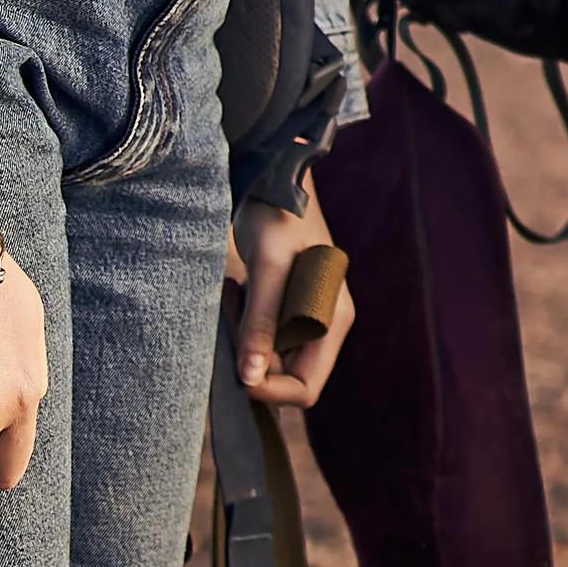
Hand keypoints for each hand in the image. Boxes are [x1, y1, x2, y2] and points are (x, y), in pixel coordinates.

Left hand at [233, 186, 352, 412]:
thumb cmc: (279, 216)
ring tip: (236, 293)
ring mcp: (307, 316)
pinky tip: (238, 288)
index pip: (306, 387)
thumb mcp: (267, 268)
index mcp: (333, 320)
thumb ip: (261, 324)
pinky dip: (244, 321)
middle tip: (234, 314)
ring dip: (245, 336)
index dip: (270, 389)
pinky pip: (263, 333)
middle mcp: (325, 324)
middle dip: (252, 358)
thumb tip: (250, 379)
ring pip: (270, 355)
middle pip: (286, 374)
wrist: (276, 177)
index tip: (238, 368)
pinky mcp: (287, 305)